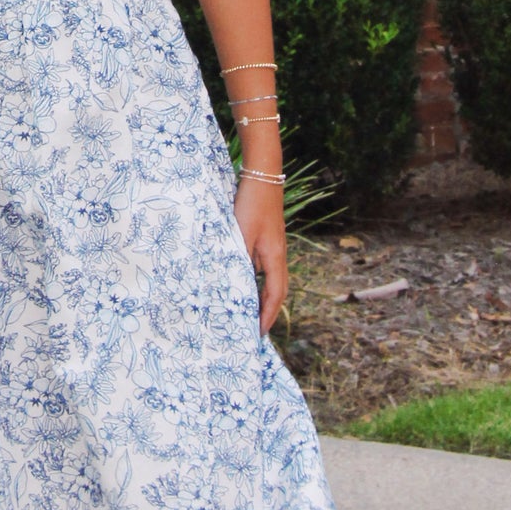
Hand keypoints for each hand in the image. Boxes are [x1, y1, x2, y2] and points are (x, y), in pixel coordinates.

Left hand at [234, 180, 288, 334]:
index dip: (267, 316)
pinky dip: (257, 278)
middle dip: (268, 310)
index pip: (275, 295)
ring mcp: (273, 244)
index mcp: (274, 257)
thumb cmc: (251, 205)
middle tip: (255, 328)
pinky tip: (243, 277)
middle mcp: (277, 254)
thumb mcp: (241, 234)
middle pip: (277, 290)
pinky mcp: (267, 235)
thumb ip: (239, 258)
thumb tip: (233, 282)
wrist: (262, 175)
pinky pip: (264, 265)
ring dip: (263, 295)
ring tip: (249, 309)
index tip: (258, 333)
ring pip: (271, 278)